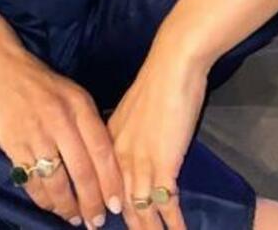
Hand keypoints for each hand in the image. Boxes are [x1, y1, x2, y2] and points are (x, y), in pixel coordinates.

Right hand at [0, 45, 124, 225]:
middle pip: (82, 172)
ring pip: (57, 182)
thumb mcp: (74, 95)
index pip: (102, 150)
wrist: (2, 68)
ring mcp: (36, 133)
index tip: (116, 205)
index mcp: (79, 106)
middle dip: (91, 203)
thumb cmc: (43, 84)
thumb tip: (107, 163)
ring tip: (74, 218)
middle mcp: (60, 120)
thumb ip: (89, 124)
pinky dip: (42, 199)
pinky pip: (31, 180)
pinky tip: (50, 205)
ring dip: (67, 207)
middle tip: (96, 222)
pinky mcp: (13, 143)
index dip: (111, 182)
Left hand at [104, 42, 208, 229]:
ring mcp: (140, 162)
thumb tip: (135, 148)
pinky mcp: (164, 164)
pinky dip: (173, 223)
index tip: (104, 225)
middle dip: (128, 227)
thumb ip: (130, 134)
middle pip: (120, 203)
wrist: (173, 65)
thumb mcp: (134, 111)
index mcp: (110, 141)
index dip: (107, 208)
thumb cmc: (158, 81)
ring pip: (140, 209)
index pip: (104, 184)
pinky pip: (165, 203)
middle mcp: (120, 156)